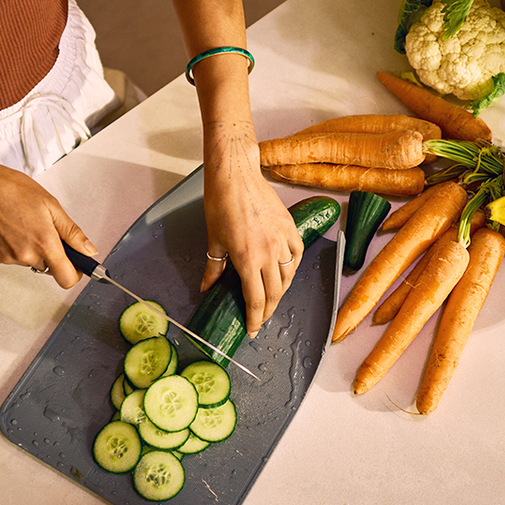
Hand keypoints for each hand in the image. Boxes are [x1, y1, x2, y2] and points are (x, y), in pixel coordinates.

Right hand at [0, 155, 95, 288]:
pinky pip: (8, 259)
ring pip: (28, 261)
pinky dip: (10, 247)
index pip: (67, 278)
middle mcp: (25, 255)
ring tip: (19, 223)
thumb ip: (72, 232)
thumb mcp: (51, 205)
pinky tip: (5, 228)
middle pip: (48, 267)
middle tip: (40, 227)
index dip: (75, 272)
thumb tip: (88, 251)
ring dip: (29, 248)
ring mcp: (6, 259)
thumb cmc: (11, 189)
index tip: (76, 263)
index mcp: (45, 243)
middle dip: (49, 252)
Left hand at [200, 122, 302, 337]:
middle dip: (269, 310)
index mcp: (247, 259)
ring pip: (289, 276)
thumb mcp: (213, 240)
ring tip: (272, 296)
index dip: (256, 319)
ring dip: (282, 290)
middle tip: (261, 317)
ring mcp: (282, 239)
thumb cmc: (220, 203)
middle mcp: (269, 253)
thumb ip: (213, 269)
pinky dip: (293, 266)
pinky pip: (297, 254)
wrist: (236, 174)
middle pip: (276, 293)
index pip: (256, 299)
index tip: (253, 329)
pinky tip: (285, 270)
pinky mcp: (290, 227)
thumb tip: (207, 289)